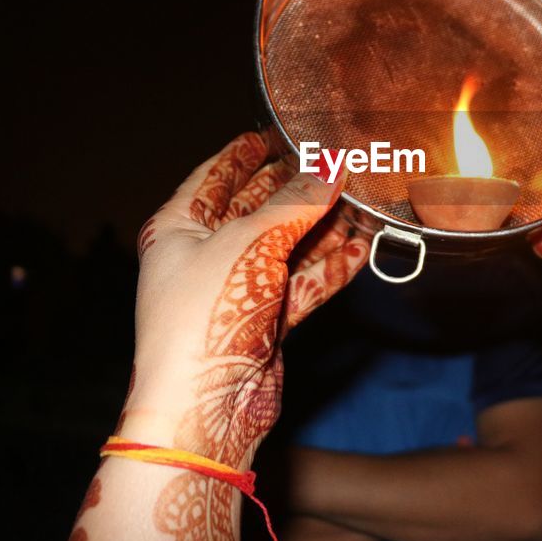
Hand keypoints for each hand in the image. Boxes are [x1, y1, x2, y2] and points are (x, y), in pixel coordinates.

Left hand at [67, 130, 369, 540]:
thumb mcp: (249, 243)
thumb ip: (294, 202)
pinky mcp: (266, 323)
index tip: (278, 131)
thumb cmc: (203, 319)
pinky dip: (331, 267)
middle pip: (257, 209)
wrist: (204, 408)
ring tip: (362, 199)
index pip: (214, 176)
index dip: (246, 153)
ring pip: (287, 247)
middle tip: (335, 162)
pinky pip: (303, 284)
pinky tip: (363, 247)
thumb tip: (330, 165)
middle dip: (296, 187)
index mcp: (178, 229)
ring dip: (323, 227)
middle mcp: (204, 256)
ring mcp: (236, 290)